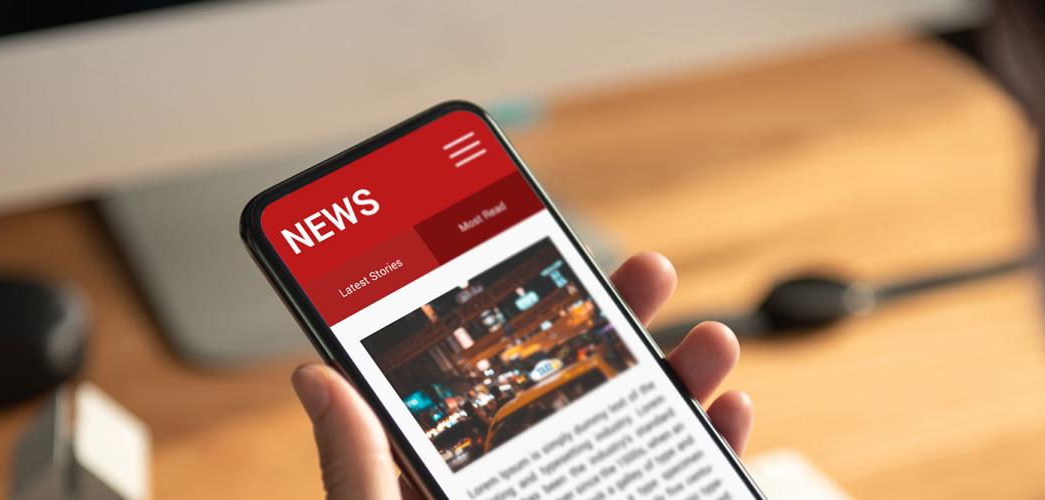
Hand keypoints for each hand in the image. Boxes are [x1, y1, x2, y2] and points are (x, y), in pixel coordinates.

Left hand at [290, 251, 753, 498]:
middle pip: (567, 396)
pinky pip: (670, 486)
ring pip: (630, 441)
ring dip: (677, 382)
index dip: (504, 317)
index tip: (534, 258)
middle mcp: (514, 496)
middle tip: (642, 271)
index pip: (473, 387)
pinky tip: (728, 416)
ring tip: (708, 340)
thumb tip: (316, 376)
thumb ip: (360, 474)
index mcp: (445, 488)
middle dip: (612, 329)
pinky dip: (708, 449)